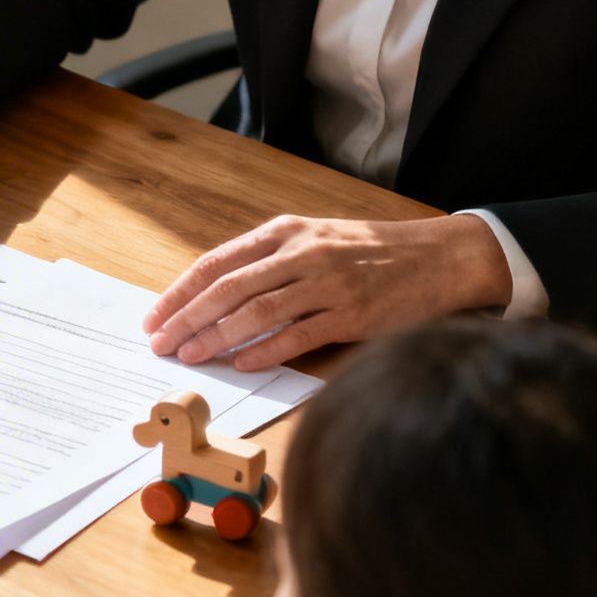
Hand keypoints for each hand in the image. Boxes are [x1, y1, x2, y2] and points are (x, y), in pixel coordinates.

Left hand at [144, 214, 512, 371]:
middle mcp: (303, 254)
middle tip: (160, 344)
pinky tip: (241, 363)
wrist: (441, 257)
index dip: (180, 292)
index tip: (154, 317)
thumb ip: (266, 261)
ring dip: (216, 337)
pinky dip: (266, 351)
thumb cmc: (369, 252)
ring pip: (257, 312)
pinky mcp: (353, 314)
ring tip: (190, 356)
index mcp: (285, 232)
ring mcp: (328, 284)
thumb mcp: (313, 238)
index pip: (217, 263)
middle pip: (228, 289)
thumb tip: (211, 296)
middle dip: (187, 318)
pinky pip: (299, 336)